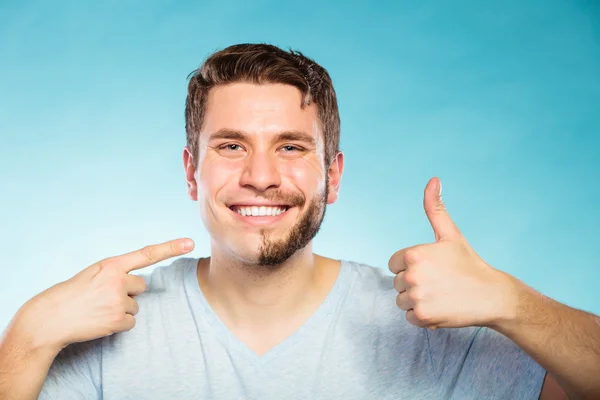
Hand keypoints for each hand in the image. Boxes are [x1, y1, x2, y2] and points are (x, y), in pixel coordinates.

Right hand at [14, 238, 194, 352]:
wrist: (49, 319)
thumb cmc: (71, 294)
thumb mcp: (92, 274)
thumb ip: (116, 273)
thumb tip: (139, 283)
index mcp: (111, 264)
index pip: (147, 254)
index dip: (170, 247)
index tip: (190, 243)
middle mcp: (118, 280)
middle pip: (141, 286)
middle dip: (128, 292)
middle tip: (103, 297)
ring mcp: (119, 300)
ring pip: (135, 306)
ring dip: (121, 309)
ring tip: (97, 309)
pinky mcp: (118, 320)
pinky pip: (131, 322)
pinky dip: (119, 324)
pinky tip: (101, 321)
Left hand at [388, 178, 514, 329]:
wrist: (492, 296)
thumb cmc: (469, 264)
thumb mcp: (451, 234)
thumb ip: (435, 208)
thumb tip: (433, 179)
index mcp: (413, 255)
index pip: (394, 263)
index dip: (411, 265)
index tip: (431, 267)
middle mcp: (412, 276)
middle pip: (397, 282)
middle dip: (414, 283)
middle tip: (439, 281)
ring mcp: (417, 298)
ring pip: (402, 300)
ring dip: (417, 300)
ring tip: (440, 294)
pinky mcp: (422, 317)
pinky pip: (409, 317)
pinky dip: (422, 315)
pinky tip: (441, 307)